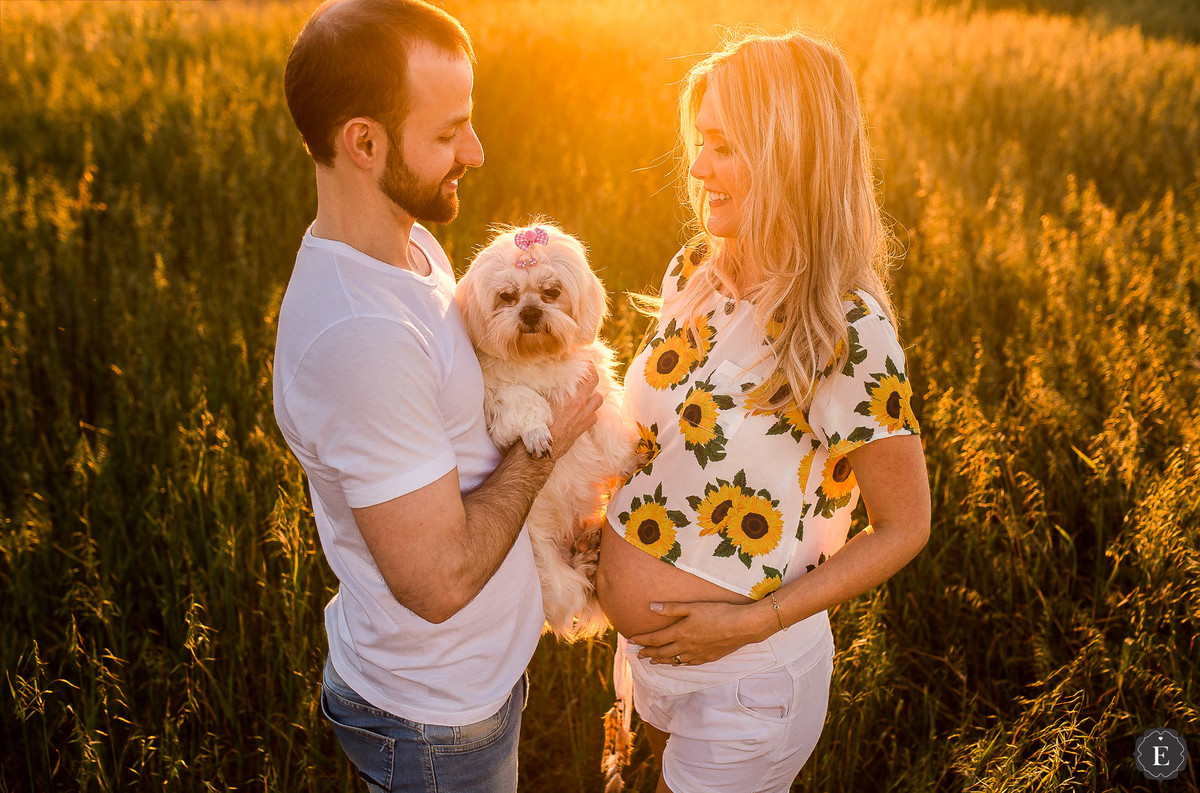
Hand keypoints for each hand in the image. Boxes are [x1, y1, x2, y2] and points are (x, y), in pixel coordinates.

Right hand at [546, 364, 601, 459]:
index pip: (589, 375)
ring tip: (583, 393)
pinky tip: (581, 411)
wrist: (541, 450)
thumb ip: (547, 388)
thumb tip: (545, 377)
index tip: (584, 359)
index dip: (589, 365)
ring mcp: (584, 418)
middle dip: (591, 376)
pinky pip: (594, 416)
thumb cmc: (536, 425)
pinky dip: (590, 412)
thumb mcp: (538, 401)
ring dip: (592, 395)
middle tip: (584, 373)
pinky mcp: (583, 429)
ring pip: (597, 400)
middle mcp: (581, 405)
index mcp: (571, 396)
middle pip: (595, 384)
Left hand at [628, 600, 773, 665]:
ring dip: (661, 661)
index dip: (642, 641)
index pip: (655, 639)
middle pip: (662, 653)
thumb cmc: (718, 613)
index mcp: (680, 633)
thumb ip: (671, 608)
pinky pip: (689, 664)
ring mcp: (697, 654)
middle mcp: (686, 646)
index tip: (631, 641)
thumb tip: (651, 607)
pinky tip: (678, 663)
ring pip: (674, 661)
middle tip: (638, 655)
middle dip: (648, 653)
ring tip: (653, 661)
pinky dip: (679, 664)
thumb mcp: (693, 606)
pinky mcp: (708, 658)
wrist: (741, 626)